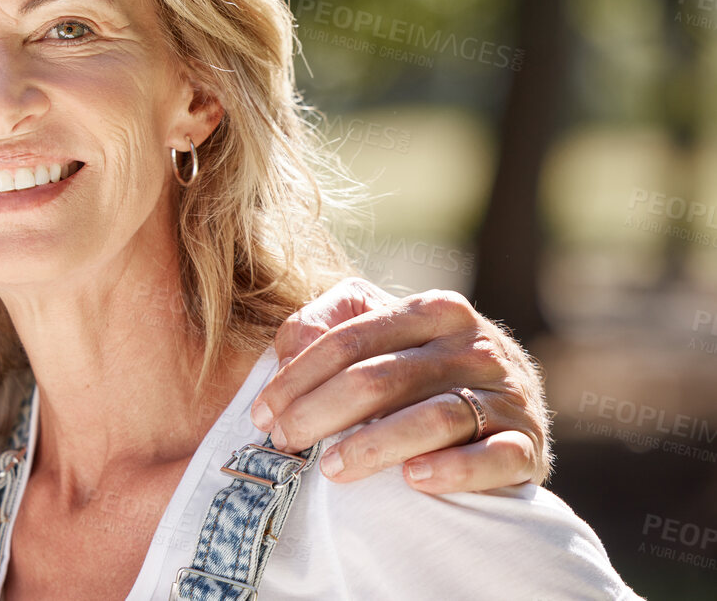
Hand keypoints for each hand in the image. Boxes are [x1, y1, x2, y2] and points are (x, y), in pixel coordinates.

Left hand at [250, 277, 549, 492]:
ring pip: (434, 416)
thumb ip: (327, 325)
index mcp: (432, 310)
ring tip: (332, 470)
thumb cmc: (419, 371)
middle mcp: (473, 345)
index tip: (262, 414)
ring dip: (375, 446)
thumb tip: (288, 347)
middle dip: (320, 413)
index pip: (350, 339)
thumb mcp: (376, 334)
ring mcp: (506, 395)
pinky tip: (414, 481)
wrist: (509, 411)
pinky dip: (454, 470)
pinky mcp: (528, 445)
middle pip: (382, 377)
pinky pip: (494, 458)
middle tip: (284, 443)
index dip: (297, 378)